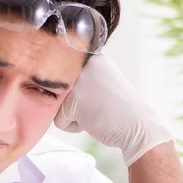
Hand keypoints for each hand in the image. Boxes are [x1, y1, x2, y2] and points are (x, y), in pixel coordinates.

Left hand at [54, 54, 173, 166]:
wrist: (139, 126)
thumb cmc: (118, 108)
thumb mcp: (98, 82)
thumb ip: (77, 77)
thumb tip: (44, 79)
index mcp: (89, 55)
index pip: (61, 76)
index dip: (75, 93)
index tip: (94, 95)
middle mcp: (81, 63)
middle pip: (56, 91)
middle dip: (72, 104)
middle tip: (97, 104)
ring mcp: (76, 81)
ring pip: (56, 105)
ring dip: (72, 115)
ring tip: (96, 110)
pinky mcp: (72, 101)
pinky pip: (59, 121)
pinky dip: (74, 126)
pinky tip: (94, 119)